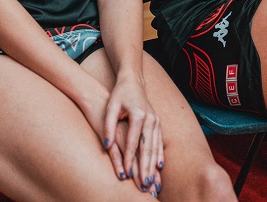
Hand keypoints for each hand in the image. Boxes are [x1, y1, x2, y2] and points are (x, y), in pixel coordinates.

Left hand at [103, 75, 162, 195]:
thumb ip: (108, 126)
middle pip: (147, 148)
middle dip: (145, 167)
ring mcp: (156, 120)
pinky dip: (159, 155)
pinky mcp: (158, 122)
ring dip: (153, 165)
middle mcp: (150, 118)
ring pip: (155, 147)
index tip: (127, 173)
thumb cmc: (119, 95)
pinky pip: (159, 142)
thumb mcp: (110, 107)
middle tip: (143, 184)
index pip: (133, 142)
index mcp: (138, 115)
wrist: (133, 82)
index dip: (130, 158)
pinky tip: (159, 167)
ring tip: (151, 180)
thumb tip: (107, 145)